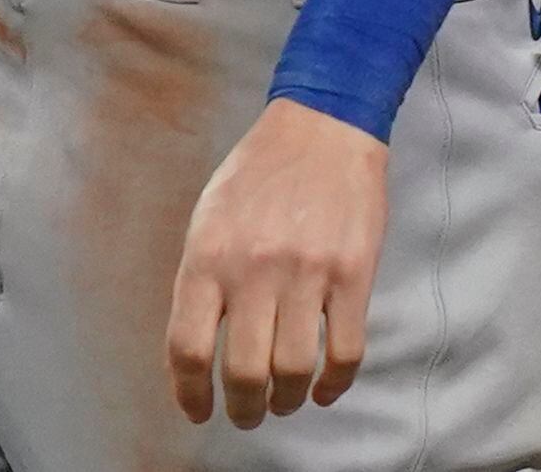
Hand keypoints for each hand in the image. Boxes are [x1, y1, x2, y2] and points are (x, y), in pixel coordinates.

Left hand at [166, 98, 389, 426]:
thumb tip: (195, 353)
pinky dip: (334, 385)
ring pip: (293, 371)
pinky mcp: (353, 274)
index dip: (190, 394)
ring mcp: (306, 272)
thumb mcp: (208, 219)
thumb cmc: (259, 173)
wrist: (322, 126)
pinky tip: (324, 389)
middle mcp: (253, 268)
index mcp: (208, 255)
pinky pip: (345, 353)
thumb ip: (201, 281)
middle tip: (246, 414)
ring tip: (283, 403)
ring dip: (286, 402)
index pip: (188, 348)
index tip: (198, 410)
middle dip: (243, 409)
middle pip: (243, 372)